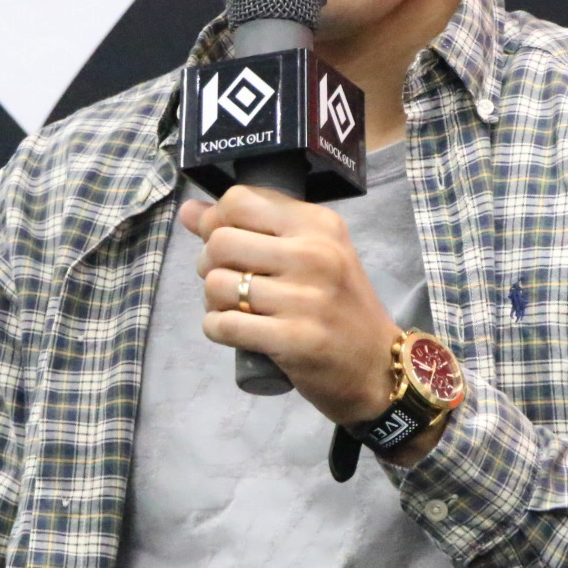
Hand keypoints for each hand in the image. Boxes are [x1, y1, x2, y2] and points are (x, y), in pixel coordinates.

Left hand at [181, 185, 398, 427]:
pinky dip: (217, 329)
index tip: (228, 245)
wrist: (378, 367)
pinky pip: (223, 325)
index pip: (239, 201)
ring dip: (213, 301)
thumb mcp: (309, 254)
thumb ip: (254, 227)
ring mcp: (306, 298)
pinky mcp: (294, 339)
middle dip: (210, 264)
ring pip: (217, 284)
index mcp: (319, 224)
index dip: (217, 221)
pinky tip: (235, 331)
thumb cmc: (339, 305)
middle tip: (229, 282)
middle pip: (220, 241)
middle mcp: (314, 254)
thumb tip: (189, 210)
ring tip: (235, 309)